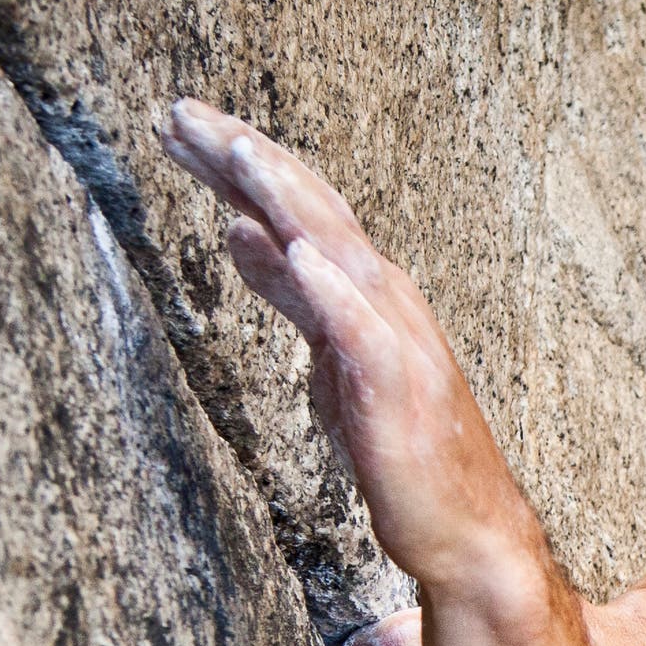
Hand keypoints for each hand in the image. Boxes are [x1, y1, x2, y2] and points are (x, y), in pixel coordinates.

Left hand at [155, 99, 550, 618]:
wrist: (469, 532)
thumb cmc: (403, 451)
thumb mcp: (325, 358)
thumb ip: (290, 295)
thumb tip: (238, 233)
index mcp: (360, 292)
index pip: (294, 210)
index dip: (238, 163)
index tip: (177, 125)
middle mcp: (383, 301)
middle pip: (310, 211)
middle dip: (246, 157)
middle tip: (178, 113)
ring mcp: (397, 344)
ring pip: (337, 254)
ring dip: (287, 201)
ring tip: (238, 153)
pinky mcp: (399, 395)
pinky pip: (363, 335)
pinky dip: (332, 291)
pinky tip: (299, 255)